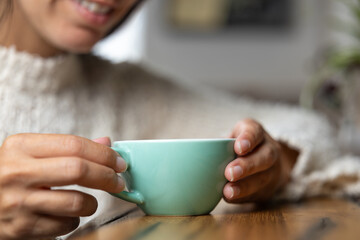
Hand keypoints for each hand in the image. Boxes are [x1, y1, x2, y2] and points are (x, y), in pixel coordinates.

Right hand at [0, 134, 126, 239]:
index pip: (74, 145)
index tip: (118, 162)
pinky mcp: (21, 228)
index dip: (103, 154)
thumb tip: (106, 144)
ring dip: (92, 203)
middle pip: (78, 170)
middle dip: (107, 176)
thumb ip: (68, 147)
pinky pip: (65, 225)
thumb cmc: (11, 174)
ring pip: (76, 202)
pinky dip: (75, 220)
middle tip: (118, 181)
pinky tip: (67, 214)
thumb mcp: (31, 152)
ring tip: (89, 201)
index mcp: (22, 146)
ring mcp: (18, 202)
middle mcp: (18, 172)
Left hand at [223, 119, 297, 202]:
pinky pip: (260, 193)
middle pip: (265, 157)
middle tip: (230, 173)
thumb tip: (198, 153)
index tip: (238, 147)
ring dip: (245, 186)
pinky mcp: (270, 188)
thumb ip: (217, 144)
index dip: (248, 138)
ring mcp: (273, 169)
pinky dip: (244, 197)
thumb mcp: (228, 138)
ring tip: (228, 191)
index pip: (255, 132)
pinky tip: (231, 198)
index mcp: (256, 132)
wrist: (261, 161)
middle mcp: (269, 149)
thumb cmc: (235, 147)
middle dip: (248, 166)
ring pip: (265, 177)